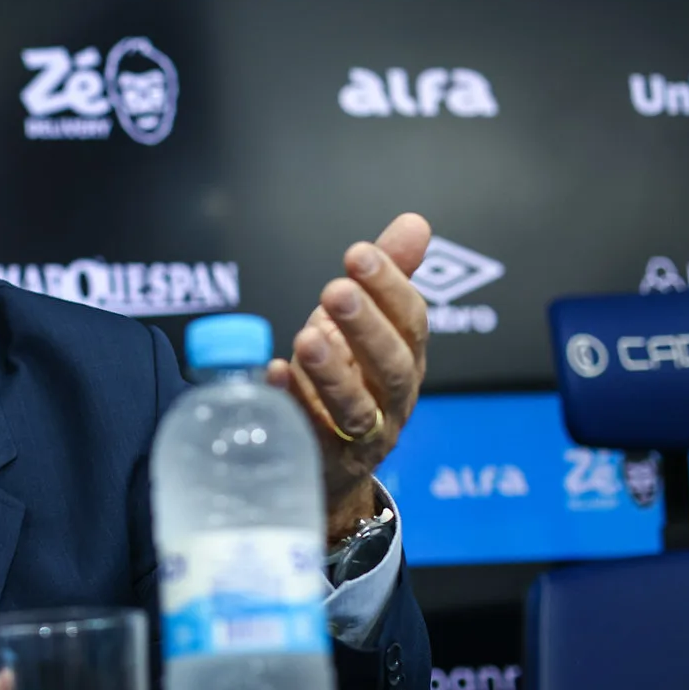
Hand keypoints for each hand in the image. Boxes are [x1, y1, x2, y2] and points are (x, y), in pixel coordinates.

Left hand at [265, 212, 430, 544]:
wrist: (333, 466)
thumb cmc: (349, 379)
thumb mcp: (365, 325)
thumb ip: (388, 276)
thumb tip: (414, 223)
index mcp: (406, 359)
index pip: (411, 322)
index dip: (390, 288)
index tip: (359, 254)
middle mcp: (392, 399)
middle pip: (391, 367)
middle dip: (366, 328)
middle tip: (336, 291)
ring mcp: (360, 436)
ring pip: (356, 409)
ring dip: (333, 373)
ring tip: (306, 338)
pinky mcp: (323, 461)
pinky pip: (309, 435)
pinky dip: (291, 403)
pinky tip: (274, 374)